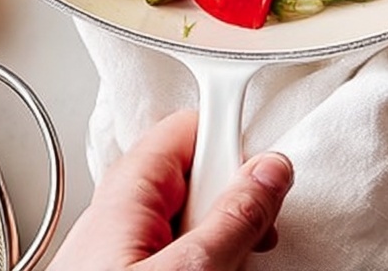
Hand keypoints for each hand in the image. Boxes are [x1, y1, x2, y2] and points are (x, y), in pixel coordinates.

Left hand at [48, 110, 293, 270]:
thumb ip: (234, 216)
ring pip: (190, 229)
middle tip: (250, 244)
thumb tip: (269, 170)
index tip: (266, 177)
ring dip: (221, 251)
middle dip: (231, 210)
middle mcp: (118, 216)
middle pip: (195, 182)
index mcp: (126, 191)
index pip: (189, 131)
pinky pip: (177, 261)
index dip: (232, 145)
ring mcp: (121, 256)